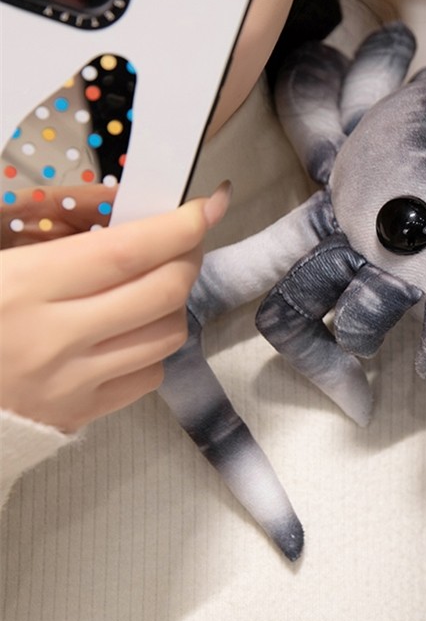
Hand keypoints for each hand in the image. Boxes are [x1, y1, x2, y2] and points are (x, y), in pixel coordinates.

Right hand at [0, 183, 229, 431]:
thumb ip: (51, 224)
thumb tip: (119, 206)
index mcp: (22, 287)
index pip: (127, 252)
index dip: (178, 226)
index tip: (207, 205)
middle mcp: (55, 341)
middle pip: (162, 293)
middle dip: (189, 256)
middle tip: (186, 239)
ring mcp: (71, 384)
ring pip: (167, 336)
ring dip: (173, 303)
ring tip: (151, 285)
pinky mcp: (78, 415)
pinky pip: (148, 376)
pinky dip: (152, 347)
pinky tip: (128, 331)